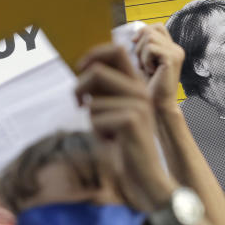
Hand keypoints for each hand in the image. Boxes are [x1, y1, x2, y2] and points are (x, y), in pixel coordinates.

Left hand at [75, 44, 176, 209]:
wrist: (146, 175)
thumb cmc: (125, 144)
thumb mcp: (113, 111)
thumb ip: (103, 91)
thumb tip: (82, 70)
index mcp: (138, 84)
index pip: (116, 50)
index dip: (93, 54)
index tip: (80, 69)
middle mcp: (141, 90)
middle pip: (97, 71)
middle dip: (80, 87)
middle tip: (79, 104)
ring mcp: (138, 104)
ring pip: (93, 101)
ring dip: (92, 119)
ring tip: (108, 133)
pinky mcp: (131, 120)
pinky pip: (95, 118)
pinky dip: (97, 133)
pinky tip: (113, 143)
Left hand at [132, 24, 184, 111]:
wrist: (158, 106)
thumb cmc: (148, 87)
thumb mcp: (143, 62)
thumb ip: (142, 47)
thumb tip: (133, 35)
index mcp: (171, 48)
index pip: (157, 27)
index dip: (143, 32)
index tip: (135, 46)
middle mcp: (176, 49)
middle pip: (150, 30)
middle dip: (139, 46)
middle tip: (143, 64)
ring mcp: (176, 53)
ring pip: (149, 38)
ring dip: (141, 54)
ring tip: (147, 69)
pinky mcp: (172, 59)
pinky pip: (151, 48)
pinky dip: (145, 60)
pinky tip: (151, 72)